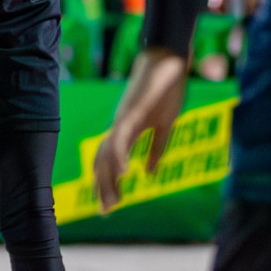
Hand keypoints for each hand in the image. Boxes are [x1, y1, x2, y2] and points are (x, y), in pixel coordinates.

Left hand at [91, 48, 187, 211]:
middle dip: (103, 187)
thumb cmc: (166, 89)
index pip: (110, 160)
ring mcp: (123, 119)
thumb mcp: (165, 125)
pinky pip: (121, 138)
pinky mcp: (131, 112)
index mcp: (126, 130)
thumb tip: (149, 174)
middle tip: (107, 211)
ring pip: (107, 153)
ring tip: (112, 201)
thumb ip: (156, 149)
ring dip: (108, 179)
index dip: (107, 183)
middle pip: (103, 161)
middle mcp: (119, 126)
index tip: (110, 206)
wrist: (167, 59)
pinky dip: (119, 156)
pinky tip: (126, 172)